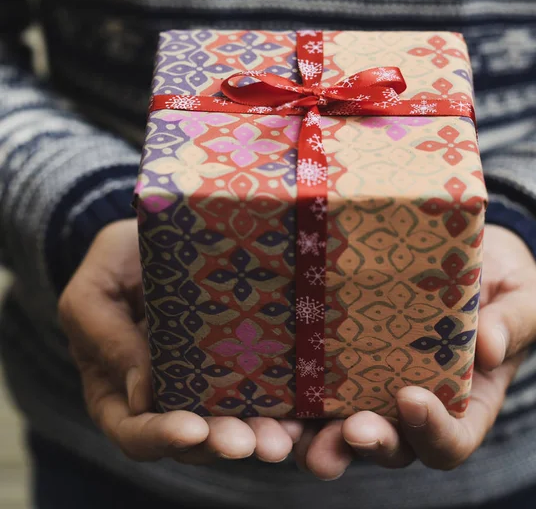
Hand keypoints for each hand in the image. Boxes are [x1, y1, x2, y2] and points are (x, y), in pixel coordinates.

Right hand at [59, 219, 301, 463]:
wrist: (154, 234)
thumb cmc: (115, 262)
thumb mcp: (94, 294)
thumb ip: (106, 340)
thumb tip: (141, 398)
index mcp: (116, 388)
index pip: (134, 429)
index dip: (161, 436)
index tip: (194, 430)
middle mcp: (162, 394)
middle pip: (190, 436)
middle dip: (220, 442)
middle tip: (251, 442)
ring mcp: (203, 379)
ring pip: (228, 419)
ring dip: (256, 432)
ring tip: (282, 436)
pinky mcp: (236, 358)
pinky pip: (257, 387)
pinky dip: (278, 403)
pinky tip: (300, 409)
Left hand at [294, 225, 535, 478]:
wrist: (460, 253)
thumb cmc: (499, 278)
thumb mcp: (522, 296)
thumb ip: (514, 321)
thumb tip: (489, 348)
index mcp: (465, 400)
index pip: (452, 439)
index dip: (433, 432)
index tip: (411, 399)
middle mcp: (414, 403)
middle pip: (392, 445)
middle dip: (368, 445)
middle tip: (348, 432)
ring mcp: (373, 384)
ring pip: (343, 428)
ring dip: (318, 439)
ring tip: (292, 436)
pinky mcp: (339, 360)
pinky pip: (313, 389)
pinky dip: (290, 399)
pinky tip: (266, 390)